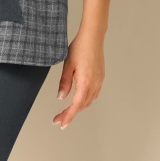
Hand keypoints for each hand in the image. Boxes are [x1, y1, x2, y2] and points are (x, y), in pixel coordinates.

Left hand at [52, 0, 111, 128]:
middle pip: (82, 105)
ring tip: (66, 112)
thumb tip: (61, 97)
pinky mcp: (100, 77)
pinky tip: (79, 100)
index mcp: (86, 83)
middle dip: (70, 114)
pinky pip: (93, 94)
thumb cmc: (80, 48)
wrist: (93, 37)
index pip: (76, 105)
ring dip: (78, 108)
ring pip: (89, 101)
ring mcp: (99, 81)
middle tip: (59, 119)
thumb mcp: (67, 65)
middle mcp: (94, 84)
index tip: (60, 123)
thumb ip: (64, 83)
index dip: (68, 116)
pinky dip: (85, 101)